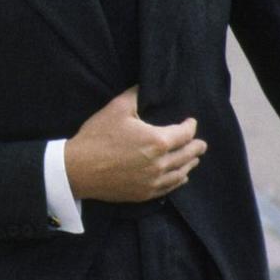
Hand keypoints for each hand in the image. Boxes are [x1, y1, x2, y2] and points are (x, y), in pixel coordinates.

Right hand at [64, 86, 206, 201]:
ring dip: (190, 164)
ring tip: (194, 159)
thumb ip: (136, 94)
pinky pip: (169, 188)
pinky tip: (181, 177)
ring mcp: (153, 181)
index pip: (185, 133)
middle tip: (201, 144)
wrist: (77, 169)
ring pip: (181, 173)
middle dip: (196, 147)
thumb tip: (146, 86)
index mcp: (158, 141)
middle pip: (188, 154)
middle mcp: (160, 163)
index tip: (191, 122)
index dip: (191, 126)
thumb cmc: (97, 137)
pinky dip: (178, 180)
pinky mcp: (144, 193)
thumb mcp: (117, 108)